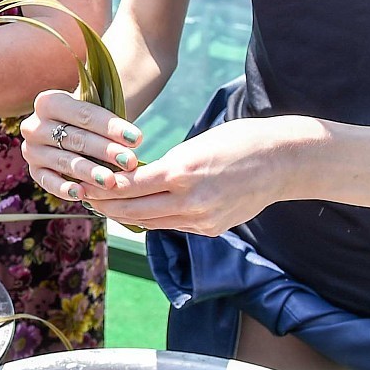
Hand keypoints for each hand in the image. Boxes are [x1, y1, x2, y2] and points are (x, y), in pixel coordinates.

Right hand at [19, 88, 144, 204]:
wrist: (69, 130)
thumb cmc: (89, 121)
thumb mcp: (95, 110)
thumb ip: (108, 118)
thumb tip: (133, 138)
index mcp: (48, 102)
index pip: (84, 114)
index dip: (111, 127)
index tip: (137, 139)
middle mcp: (34, 125)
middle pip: (75, 138)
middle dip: (105, 151)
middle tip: (129, 162)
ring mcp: (31, 150)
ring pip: (64, 161)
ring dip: (89, 172)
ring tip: (111, 181)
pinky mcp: (34, 171)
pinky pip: (47, 181)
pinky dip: (64, 188)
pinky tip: (81, 194)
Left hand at [83, 115, 312, 236]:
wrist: (285, 161)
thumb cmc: (239, 140)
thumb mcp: (195, 144)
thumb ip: (165, 165)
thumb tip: (134, 178)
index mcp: (182, 173)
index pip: (128, 185)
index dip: (103, 187)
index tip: (84, 182)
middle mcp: (191, 202)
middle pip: (133, 210)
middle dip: (106, 205)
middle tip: (85, 197)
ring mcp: (202, 220)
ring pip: (151, 222)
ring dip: (126, 215)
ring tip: (106, 205)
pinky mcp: (212, 229)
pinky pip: (173, 226)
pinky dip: (153, 218)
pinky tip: (139, 210)